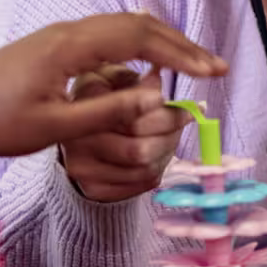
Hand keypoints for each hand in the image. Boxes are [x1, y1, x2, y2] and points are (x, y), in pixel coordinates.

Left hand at [0, 14, 224, 174]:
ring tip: (191, 68)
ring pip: (122, 28)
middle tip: (215, 68)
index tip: (214, 73)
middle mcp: (67, 31)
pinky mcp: (52, 47)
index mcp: (70, 46)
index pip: (142, 37)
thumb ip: (108, 113)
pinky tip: (146, 71)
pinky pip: (106, 37)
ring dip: (160, 45)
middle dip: (181, 45)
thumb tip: (158, 103)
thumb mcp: (55, 128)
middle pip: (138, 24)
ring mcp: (59, 36)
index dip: (183, 54)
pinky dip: (137, 49)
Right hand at [60, 67, 191, 202]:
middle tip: (183, 124)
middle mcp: (76, 135)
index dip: (168, 115)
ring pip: (144, 168)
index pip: (134, 114)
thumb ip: (139, 81)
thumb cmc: (105, 98)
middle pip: (140, 147)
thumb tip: (161, 82)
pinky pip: (142, 184)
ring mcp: (82, 166)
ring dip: (167, 152)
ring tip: (169, 137)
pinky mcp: (92, 187)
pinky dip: (158, 169)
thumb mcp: (117, 78)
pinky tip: (156, 155)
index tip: (190, 110)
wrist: (79, 132)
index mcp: (83, 98)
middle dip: (171, 136)